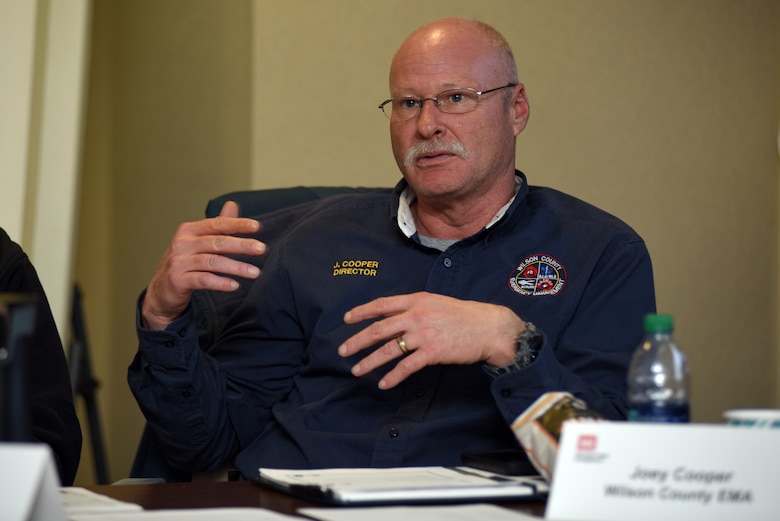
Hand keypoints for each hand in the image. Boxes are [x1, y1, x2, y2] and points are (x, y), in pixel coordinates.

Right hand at [142, 201, 265, 329]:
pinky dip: (220, 282)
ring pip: (212, 262)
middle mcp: (182, 243)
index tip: (256, 227)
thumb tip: (233, 204)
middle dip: (241, 245)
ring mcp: (179, 262)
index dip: (237, 224)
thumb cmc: (184, 263)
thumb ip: (217, 225)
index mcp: (189, 230)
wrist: (162, 291)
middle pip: (217, 242)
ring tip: (255, 272)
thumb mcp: (198, 241)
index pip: (217, 224)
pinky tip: (234, 285)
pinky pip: (203, 280)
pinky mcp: (177, 280)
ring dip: (236, 267)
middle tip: (261, 249)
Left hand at [338, 292, 525, 389]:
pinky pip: (406, 366)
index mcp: (417, 300)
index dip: (362, 311)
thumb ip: (416, 308)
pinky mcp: (432, 352)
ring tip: (356, 370)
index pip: (382, 304)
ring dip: (369, 362)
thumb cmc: (466, 316)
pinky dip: (393, 376)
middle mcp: (417, 315)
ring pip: (388, 349)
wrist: (490, 328)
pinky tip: (384, 383)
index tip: (347, 319)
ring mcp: (424, 334)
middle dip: (357, 340)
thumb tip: (396, 319)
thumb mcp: (437, 303)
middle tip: (343, 350)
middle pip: (379, 329)